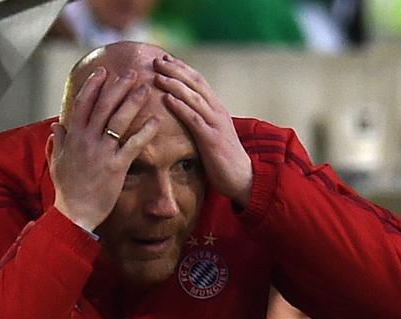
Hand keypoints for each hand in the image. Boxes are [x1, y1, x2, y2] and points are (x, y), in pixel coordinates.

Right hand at [47, 68, 158, 230]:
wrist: (75, 213)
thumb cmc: (67, 190)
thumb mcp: (56, 162)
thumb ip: (56, 142)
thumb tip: (56, 126)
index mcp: (73, 137)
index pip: (82, 104)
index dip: (93, 86)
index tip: (103, 72)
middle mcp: (87, 140)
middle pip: (103, 106)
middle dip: (117, 87)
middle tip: (131, 72)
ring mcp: (102, 152)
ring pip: (118, 120)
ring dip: (132, 102)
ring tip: (144, 88)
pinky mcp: (116, 166)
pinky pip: (133, 145)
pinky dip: (145, 132)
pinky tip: (156, 121)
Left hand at [153, 54, 253, 206]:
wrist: (243, 178)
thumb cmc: (224, 159)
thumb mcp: (212, 134)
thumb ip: (201, 121)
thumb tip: (184, 113)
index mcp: (217, 109)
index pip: (199, 81)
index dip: (182, 68)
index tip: (165, 59)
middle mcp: (218, 111)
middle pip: (196, 83)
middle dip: (176, 70)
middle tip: (157, 60)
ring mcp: (216, 124)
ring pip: (194, 97)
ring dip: (175, 85)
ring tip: (158, 76)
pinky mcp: (212, 139)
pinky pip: (194, 119)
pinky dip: (180, 107)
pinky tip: (167, 99)